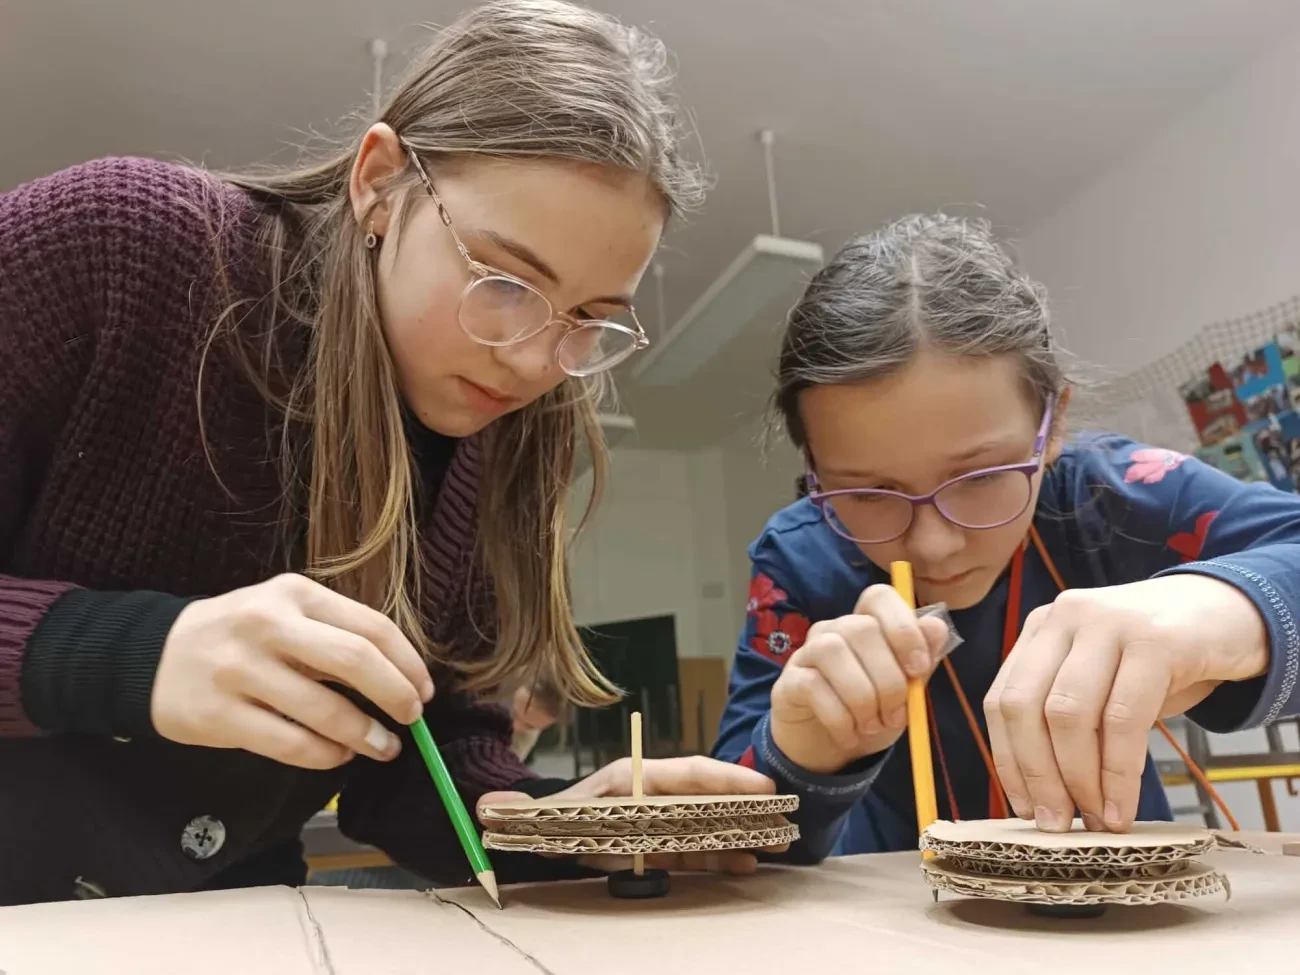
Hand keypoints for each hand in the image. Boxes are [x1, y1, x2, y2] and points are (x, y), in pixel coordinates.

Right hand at [152, 574, 434, 768]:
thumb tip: (401, 677)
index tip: (423, 690)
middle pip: (355, 661)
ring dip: (365, 735)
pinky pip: (290, 743)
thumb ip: (335, 633)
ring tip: (384, 747)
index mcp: (295, 594)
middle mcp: (269, 625)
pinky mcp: (219, 715)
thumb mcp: (285, 611)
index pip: (371, 626)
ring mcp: (240, 670)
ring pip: (325, 710)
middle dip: (396, 695)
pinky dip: (326, 754)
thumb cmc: (240, 635)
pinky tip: (338, 755)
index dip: (407, 663)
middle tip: (411, 718)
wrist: (151, 656)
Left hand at [480, 755, 785, 874]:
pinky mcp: (668, 847)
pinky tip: (744, 866)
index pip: (686, 772)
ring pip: (712, 824)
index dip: (724, 778)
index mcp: (636, 779)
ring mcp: (667, 822)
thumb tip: (488, 810)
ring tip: (776, 844)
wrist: (556, 826)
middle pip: (709, 796)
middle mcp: (658, 796)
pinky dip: (722, 858)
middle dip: (746, 806)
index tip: (758, 786)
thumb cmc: (559, 813)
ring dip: (743, 834)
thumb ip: (523, 812)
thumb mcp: (546, 812)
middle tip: (783, 818)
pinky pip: (701, 851)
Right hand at [769, 585, 950, 773]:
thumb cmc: (871, 712)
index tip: (919, 668)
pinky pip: (812, 686)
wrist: (828, 748)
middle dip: (888, 680)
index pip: (879, 597)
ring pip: (833, 652)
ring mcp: (808, 652)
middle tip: (896, 717)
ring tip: (871, 726)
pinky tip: (849, 736)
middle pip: (862, 628)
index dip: (903, 626)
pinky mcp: (789, 680)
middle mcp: (835, 629)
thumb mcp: (905, 692)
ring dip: (862, 698)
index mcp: (867, 625)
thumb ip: (921, 661)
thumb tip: (938, 627)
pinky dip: (839, 718)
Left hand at [983, 575, 1268, 833]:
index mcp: (1040, 629)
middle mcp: (1064, 617)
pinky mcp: (1154, 640)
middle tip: (1056, 823)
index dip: (1008, 761)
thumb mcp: (1101, 678)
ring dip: (1079, 780)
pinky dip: (1119, 773)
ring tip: (1097, 820)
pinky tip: (1124, 806)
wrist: (1230, 614)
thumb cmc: (1159, 660)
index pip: (1001, 700)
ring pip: (1069, 715)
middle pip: (1025, 708)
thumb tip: (1044, 795)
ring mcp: (1107, 623)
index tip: (1023, 808)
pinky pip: (1123, 719)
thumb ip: (1068, 716)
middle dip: (1037, 775)